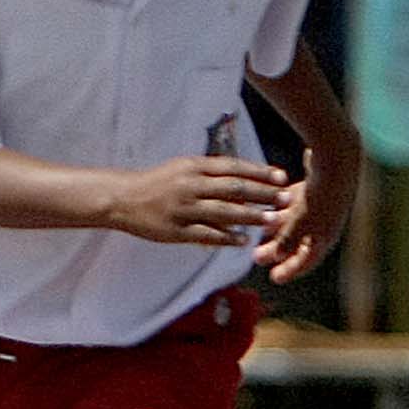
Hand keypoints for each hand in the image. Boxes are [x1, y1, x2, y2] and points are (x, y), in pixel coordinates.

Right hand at [105, 155, 286, 248]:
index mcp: (193, 167)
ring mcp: (182, 208)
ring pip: (223, 212)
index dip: (259, 172)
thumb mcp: (183, 169)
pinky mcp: (175, 230)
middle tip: (287, 199)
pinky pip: (206, 234)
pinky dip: (226, 237)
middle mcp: (190, 185)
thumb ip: (212, 174)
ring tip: (272, 221)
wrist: (122, 198)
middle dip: (263, 194)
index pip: (233, 167)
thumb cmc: (158, 183)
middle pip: (234, 188)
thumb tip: (245, 182)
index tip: (282, 177)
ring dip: (251, 216)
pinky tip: (243, 240)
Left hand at [257, 145, 356, 284]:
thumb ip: (289, 239)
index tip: (275, 278)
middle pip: (299, 242)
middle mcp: (326, 222)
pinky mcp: (314, 187)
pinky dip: (281, 209)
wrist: (337, 154)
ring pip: (295, 222)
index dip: (292, 270)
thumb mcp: (302, 219)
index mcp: (327, 235)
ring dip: (277, 230)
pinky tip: (264, 209)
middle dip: (279, 250)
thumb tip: (278, 257)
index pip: (309, 259)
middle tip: (257, 257)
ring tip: (258, 235)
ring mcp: (321, 204)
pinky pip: (294, 204)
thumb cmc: (321, 190)